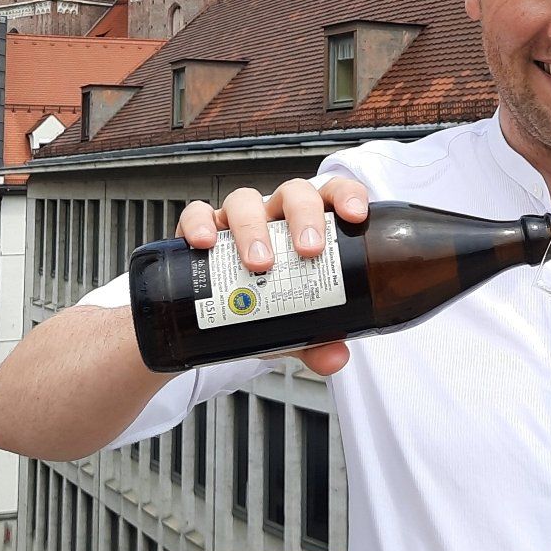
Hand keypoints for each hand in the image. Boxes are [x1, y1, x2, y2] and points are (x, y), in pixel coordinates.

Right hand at [176, 176, 369, 376]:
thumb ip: (318, 340)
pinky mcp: (202, 229)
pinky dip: (200, 223)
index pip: (332, 195)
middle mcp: (275, 217)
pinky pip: (197, 213)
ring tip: (259, 264)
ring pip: (246, 200)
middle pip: (293, 193)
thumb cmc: (266, 305)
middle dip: (304, 216)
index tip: (354, 215)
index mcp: (307, 228)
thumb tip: (336, 358)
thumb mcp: (294, 325)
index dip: (346, 195)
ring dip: (254, 228)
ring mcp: (237, 220)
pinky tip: (206, 243)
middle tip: (308, 251)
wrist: (219, 319)